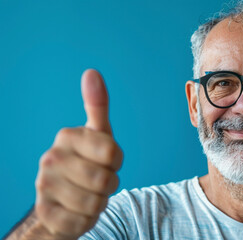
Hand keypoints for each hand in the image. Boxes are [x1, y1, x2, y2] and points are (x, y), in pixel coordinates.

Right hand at [34, 69, 122, 238]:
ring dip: (99, 203)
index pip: (113, 154)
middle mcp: (51, 158)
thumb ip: (97, 105)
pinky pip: (82, 222)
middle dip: (109, 185)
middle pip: (106, 180)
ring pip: (96, 203)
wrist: (61, 201)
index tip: (105, 161)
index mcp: (67, 136)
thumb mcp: (97, 135)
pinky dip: (86, 220)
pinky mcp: (45, 213)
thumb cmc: (86, 163)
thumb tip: (92, 72)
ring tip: (87, 194)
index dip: (115, 163)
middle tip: (97, 181)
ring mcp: (44, 186)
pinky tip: (76, 211)